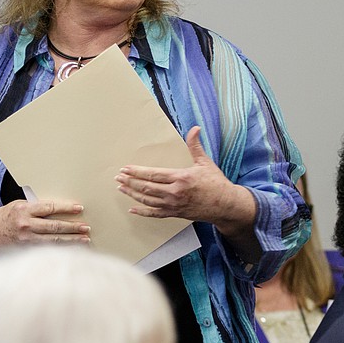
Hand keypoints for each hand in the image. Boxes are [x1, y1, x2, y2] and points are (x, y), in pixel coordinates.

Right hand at [0, 199, 90, 266]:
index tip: (80, 208)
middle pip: (54, 226)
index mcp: (25, 210)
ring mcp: (26, 240)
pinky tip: (72, 250)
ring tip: (85, 239)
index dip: (66, 208)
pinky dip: (61, 250)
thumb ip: (38, 207)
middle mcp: (25, 225)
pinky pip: (47, 250)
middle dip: (73, 227)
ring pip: (53, 241)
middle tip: (86, 228)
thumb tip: (61, 207)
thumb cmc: (8, 215)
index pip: (50, 207)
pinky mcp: (25, 250)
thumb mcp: (20, 205)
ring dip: (71, 241)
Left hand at [115, 126, 255, 229]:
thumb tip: (195, 128)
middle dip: (130, 182)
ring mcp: (173, 205)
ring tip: (121, 188)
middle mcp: (174, 193)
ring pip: (147, 200)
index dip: (137, 172)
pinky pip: (155, 214)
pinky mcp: (175, 214)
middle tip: (118, 177)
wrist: (225, 205)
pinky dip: (142, 212)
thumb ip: (195, 145)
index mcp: (181, 178)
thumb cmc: (216, 183)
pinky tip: (133, 208)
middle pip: (146, 187)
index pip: (153, 174)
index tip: (126, 168)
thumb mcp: (205, 162)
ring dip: (132, 194)